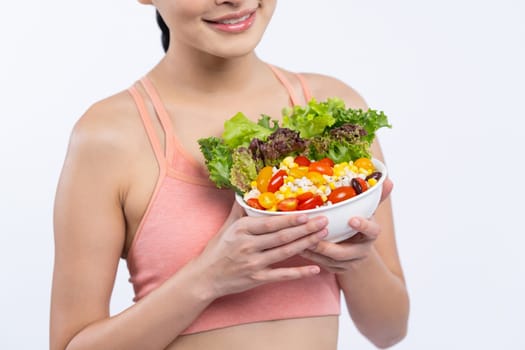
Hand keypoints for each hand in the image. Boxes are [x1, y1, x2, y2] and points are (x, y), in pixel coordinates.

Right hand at [195, 202, 328, 297]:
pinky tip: (315, 268)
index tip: (307, 213)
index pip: (270, 223)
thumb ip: (239, 210)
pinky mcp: (257, 278)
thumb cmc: (216, 250)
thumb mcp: (226, 227)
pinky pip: (282, 275)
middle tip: (323, 221)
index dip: (290, 219)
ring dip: (306, 244)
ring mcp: (253, 263)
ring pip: (285, 252)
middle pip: (282, 236)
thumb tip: (246, 191)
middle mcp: (248, 245)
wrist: (204, 277)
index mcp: (241, 230)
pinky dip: (300, 272)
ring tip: (323, 236)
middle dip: (305, 228)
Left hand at [299, 177, 393, 273]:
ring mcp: (349, 263)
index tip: (351, 219)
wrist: (358, 250)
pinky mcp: (336, 269)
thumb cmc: (360, 224)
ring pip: (330, 260)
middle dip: (328, 245)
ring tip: (300, 239)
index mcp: (371, 235)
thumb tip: (389, 180)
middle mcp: (361, 252)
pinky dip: (309, 256)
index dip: (363, 226)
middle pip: (346, 253)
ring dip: (314, 250)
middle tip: (314, 234)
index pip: (372, 231)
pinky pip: (321, 264)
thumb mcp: (368, 211)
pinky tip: (297, 246)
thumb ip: (376, 197)